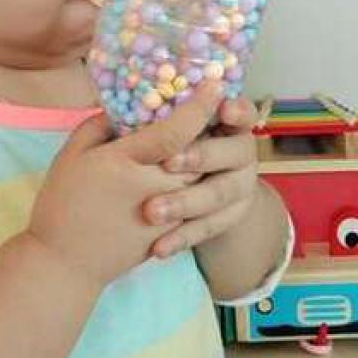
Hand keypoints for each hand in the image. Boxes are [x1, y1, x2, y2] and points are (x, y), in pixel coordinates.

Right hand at [24, 79, 224, 292]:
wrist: (64, 264)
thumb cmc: (62, 206)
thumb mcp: (69, 157)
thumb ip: (97, 127)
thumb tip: (120, 108)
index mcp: (125, 162)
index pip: (175, 131)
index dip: (198, 107)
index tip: (214, 85)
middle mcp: (151, 186)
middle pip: (197, 153)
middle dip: (211, 130)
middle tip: (220, 107)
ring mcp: (164, 214)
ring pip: (200, 180)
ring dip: (209, 159)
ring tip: (212, 139)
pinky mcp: (168, 235)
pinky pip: (197, 208)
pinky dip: (203, 188)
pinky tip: (201, 175)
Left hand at [142, 96, 259, 258]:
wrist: (190, 195)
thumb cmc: (164, 151)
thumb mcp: (158, 132)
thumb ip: (150, 119)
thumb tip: (115, 109)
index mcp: (228, 122)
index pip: (242, 110)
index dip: (237, 110)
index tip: (223, 110)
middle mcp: (240, 152)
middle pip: (235, 151)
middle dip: (201, 156)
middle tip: (168, 162)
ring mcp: (240, 186)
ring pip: (220, 193)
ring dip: (186, 202)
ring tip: (151, 211)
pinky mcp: (230, 218)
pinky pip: (209, 228)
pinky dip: (182, 237)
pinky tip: (158, 248)